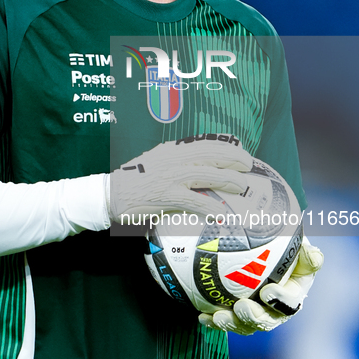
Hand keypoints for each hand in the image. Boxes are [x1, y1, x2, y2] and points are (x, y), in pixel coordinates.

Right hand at [109, 135, 252, 224]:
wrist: (110, 194)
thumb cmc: (132, 181)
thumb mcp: (154, 163)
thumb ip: (174, 163)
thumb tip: (196, 168)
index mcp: (171, 151)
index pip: (204, 142)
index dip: (224, 144)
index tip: (239, 148)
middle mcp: (173, 160)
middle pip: (210, 154)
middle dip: (233, 158)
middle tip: (249, 164)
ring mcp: (170, 177)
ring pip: (207, 174)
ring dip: (227, 179)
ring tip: (242, 186)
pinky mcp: (165, 195)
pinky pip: (194, 201)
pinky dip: (210, 208)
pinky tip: (222, 215)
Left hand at [198, 239, 323, 334]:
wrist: (258, 247)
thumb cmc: (278, 243)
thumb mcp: (294, 243)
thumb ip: (305, 250)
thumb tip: (314, 255)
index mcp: (294, 293)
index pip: (291, 302)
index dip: (281, 301)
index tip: (267, 291)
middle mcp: (276, 309)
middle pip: (268, 321)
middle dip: (255, 317)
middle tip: (241, 306)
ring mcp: (255, 314)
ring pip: (245, 325)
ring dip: (232, 323)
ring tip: (219, 316)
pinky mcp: (235, 314)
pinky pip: (226, 321)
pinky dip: (214, 321)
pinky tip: (202, 316)